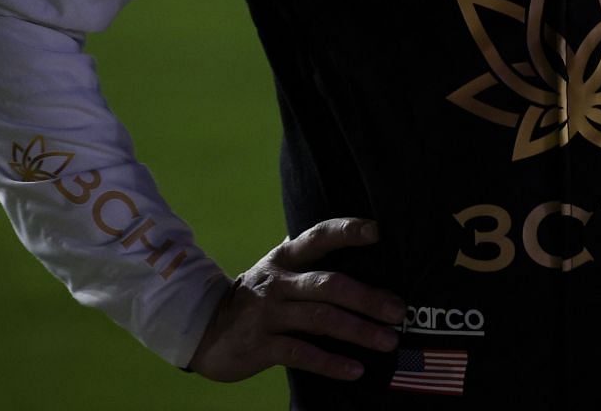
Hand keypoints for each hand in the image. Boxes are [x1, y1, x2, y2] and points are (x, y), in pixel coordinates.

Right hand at [188, 217, 404, 382]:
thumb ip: (309, 261)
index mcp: (284, 259)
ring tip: (388, 341)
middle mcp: (277, 282)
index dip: (347, 231)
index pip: (318, 236)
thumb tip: (360, 244)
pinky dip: (330, 362)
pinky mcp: (258, 345)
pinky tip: (355, 369)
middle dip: (367, 298)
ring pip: (320, 319)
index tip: (377, 231)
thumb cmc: (256, 298)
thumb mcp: (277, 272)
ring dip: (358, 331)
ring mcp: (266, 314)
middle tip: (398, 311)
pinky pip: (301, 353)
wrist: (202, 329)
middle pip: (328, 285)